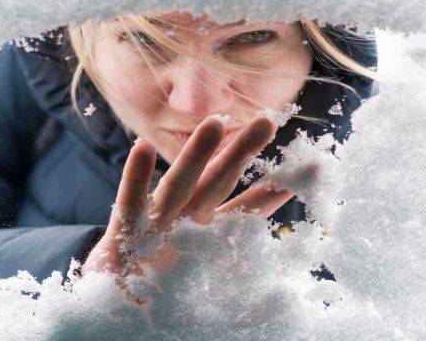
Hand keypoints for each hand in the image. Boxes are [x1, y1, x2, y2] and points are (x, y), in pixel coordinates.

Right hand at [83, 115, 293, 280]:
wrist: (115, 301)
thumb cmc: (162, 285)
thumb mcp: (206, 280)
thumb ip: (235, 273)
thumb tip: (279, 288)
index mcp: (209, 234)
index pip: (247, 211)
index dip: (274, 191)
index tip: (310, 167)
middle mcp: (186, 222)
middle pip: (217, 183)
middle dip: (241, 154)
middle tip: (267, 122)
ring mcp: (156, 224)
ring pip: (178, 185)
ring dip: (195, 156)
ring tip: (215, 123)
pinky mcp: (124, 235)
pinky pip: (129, 205)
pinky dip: (135, 179)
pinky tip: (141, 147)